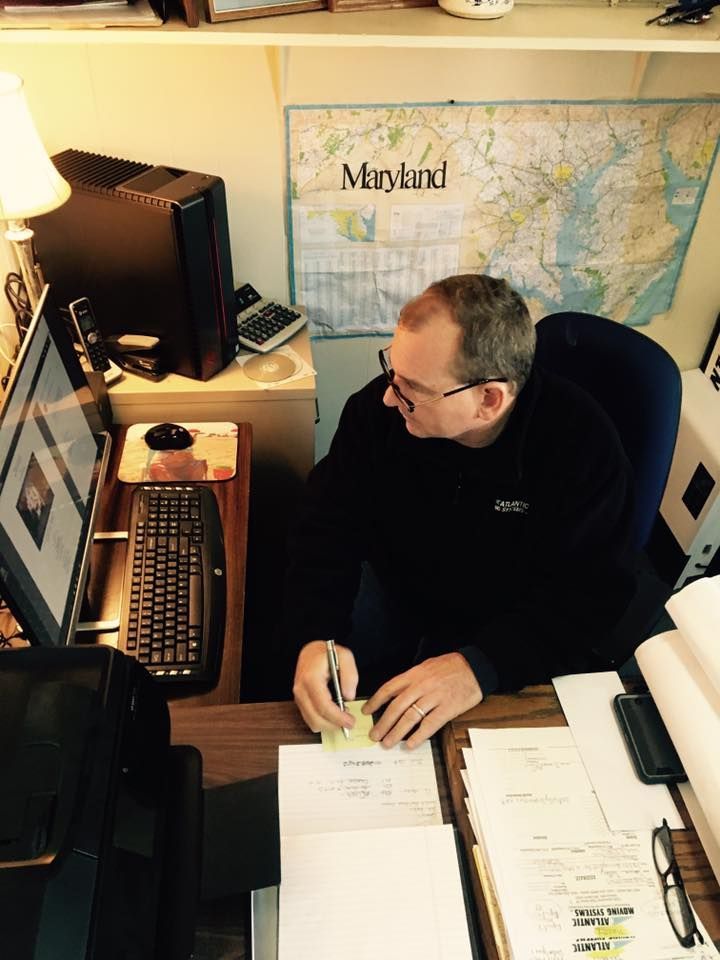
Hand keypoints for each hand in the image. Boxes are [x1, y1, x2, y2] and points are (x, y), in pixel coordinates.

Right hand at [293, 640, 357, 734]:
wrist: (311, 651)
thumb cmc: (327, 653)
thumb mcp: (345, 656)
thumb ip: (350, 675)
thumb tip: (349, 696)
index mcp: (311, 679)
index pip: (323, 706)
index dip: (338, 718)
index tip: (351, 721)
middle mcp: (300, 690)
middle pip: (316, 719)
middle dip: (334, 725)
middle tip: (349, 722)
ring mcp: (298, 697)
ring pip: (312, 722)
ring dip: (328, 724)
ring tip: (342, 715)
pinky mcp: (299, 701)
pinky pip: (310, 718)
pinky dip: (322, 721)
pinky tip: (333, 713)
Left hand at [362, 653, 482, 748]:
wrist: (474, 668)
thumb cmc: (450, 666)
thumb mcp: (427, 666)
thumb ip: (412, 679)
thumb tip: (396, 693)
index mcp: (415, 674)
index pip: (390, 688)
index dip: (376, 701)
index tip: (366, 711)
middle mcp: (422, 686)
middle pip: (397, 706)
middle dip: (383, 722)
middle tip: (374, 735)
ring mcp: (434, 697)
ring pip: (410, 717)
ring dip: (396, 732)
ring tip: (387, 742)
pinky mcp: (447, 708)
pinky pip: (430, 724)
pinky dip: (418, 736)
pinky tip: (410, 744)